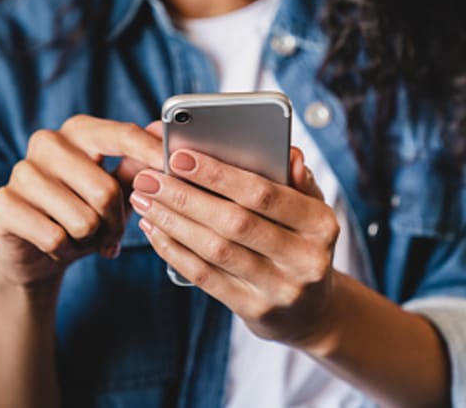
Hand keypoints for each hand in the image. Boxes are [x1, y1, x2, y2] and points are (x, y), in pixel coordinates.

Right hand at [0, 117, 162, 287]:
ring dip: (90, 239)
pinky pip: (54, 238)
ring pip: (82, 219)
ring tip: (82, 237)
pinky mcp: (3, 203)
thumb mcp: (117, 189)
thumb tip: (164, 134)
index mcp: (79, 130)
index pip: (122, 135)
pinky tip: (58, 245)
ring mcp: (21, 171)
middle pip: (105, 190)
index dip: (151, 153)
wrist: (36, 251)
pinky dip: (65, 251)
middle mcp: (47, 142)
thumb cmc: (84, 211)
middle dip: (116, 223)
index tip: (173, 168)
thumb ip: (139, 164)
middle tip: (112, 235)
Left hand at [129, 147, 340, 349]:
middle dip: (185, 197)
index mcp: (321, 224)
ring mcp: (280, 289)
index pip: (265, 194)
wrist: (312, 311)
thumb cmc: (301, 243)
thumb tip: (289, 154)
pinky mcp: (255, 311)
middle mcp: (305, 259)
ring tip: (144, 200)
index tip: (179, 157)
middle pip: (234, 222)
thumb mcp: (311, 210)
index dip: (219, 174)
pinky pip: (206, 277)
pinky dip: (175, 251)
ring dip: (173, 222)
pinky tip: (155, 230)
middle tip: (149, 179)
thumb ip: (297, 180)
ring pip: (216, 250)